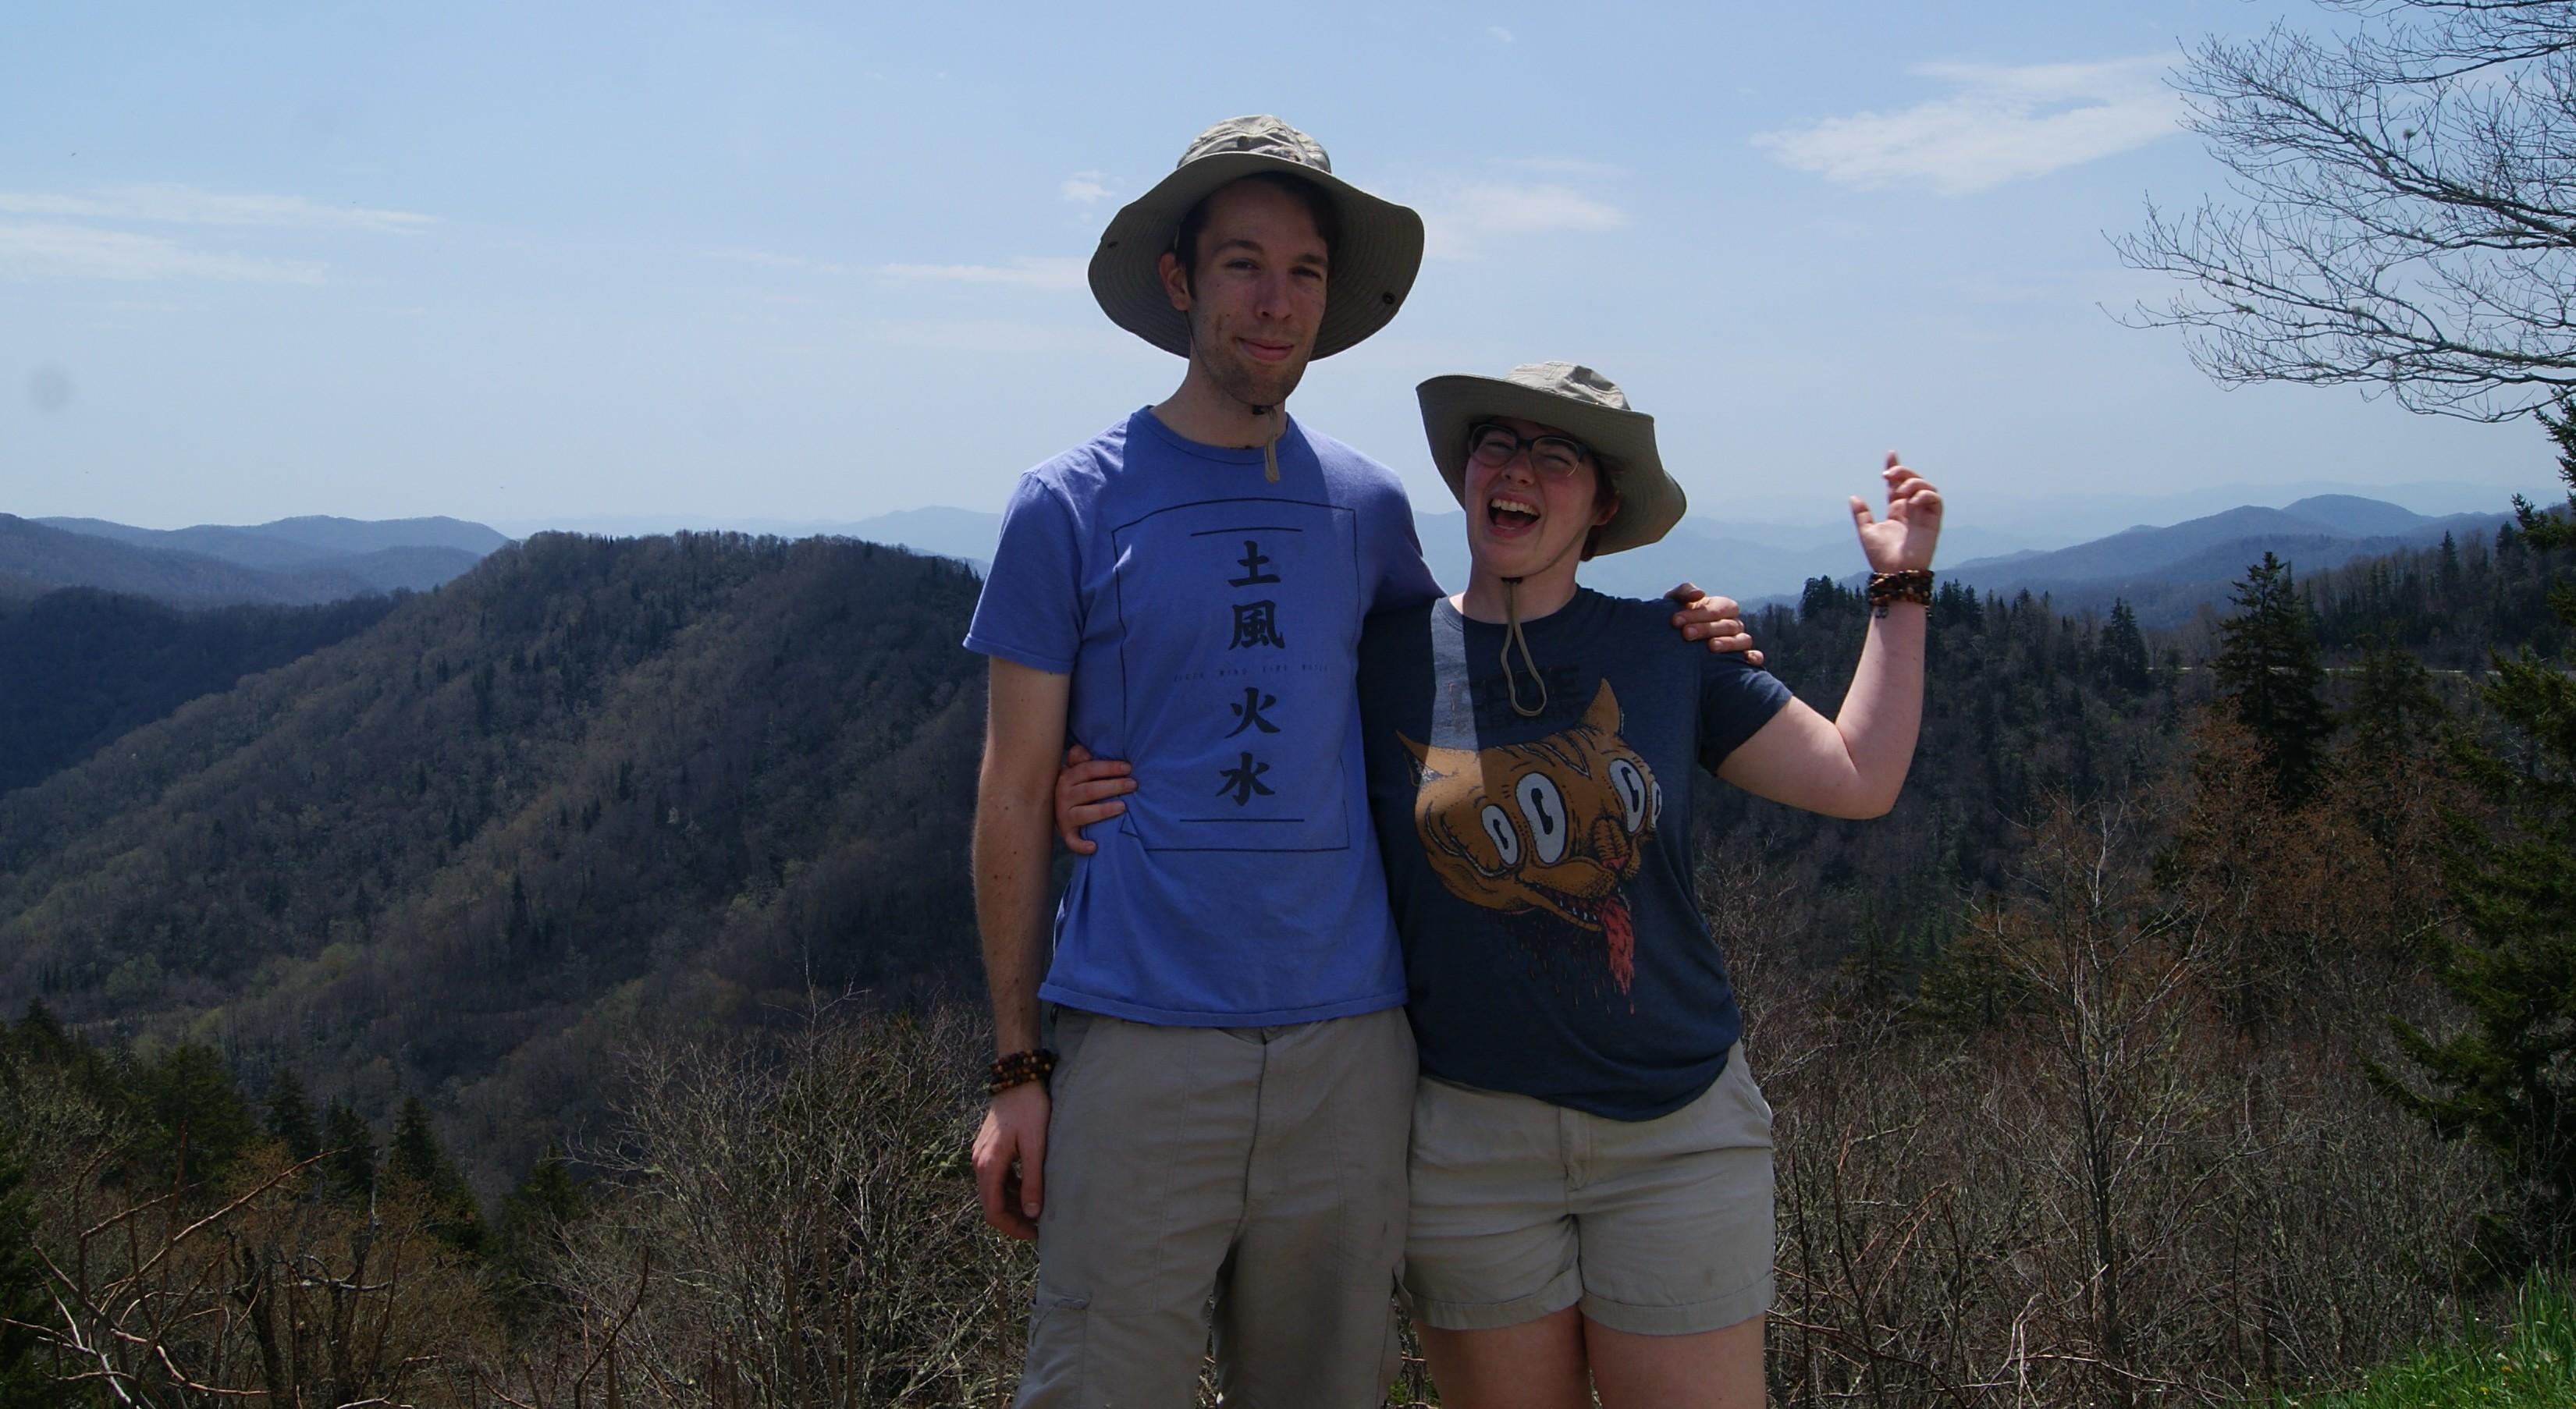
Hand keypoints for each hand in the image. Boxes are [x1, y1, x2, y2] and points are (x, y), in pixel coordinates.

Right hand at [973, 1080, 1050, 1239]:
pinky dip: (1011, 1190)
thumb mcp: (1035, 1146)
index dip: (1012, 1228)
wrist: (1018, 1078)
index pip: (993, 1210)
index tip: (1034, 1235)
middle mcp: (979, 1162)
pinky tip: (1030, 1190)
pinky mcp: (989, 1149)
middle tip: (1038, 1228)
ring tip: (1037, 1212)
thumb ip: (1033, 1180)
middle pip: (991, 1204)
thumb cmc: (1029, 1108)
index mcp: (988, 1164)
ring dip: (1013, 1205)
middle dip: (1013, 1220)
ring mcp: (981, 1155)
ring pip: (994, 1192)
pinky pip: (997, 1179)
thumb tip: (1032, 1213)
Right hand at [1054, 744, 1134, 854]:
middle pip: (1089, 790)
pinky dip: (1081, 845)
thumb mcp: (1074, 769)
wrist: (1054, 806)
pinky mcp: (1066, 832)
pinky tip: (1094, 846)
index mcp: (1067, 777)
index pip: (1089, 769)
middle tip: (1133, 785)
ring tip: (1123, 807)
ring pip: (1084, 814)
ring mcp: (1064, 815)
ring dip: (1103, 810)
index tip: (1128, 768)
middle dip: (1113, 786)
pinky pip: (1072, 841)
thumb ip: (1079, 758)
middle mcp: (1063, 795)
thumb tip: (1085, 752)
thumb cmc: (1075, 784)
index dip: (1109, 768)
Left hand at [1664, 583, 1763, 666]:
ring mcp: (1739, 641)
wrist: (1673, 644)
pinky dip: (1755, 657)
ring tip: (1711, 646)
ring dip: (1728, 643)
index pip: (1717, 609)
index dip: (1698, 614)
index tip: (1675, 621)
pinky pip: (1755, 657)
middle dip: (1706, 629)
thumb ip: (1684, 592)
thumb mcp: (1675, 602)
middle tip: (1686, 633)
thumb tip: (1700, 593)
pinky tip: (1747, 660)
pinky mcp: (1742, 658)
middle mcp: (1734, 624)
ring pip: (1743, 640)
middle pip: (1728, 625)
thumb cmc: (1677, 619)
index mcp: (1722, 607)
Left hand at [1849, 453, 1942, 573]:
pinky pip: (1936, 500)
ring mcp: (1923, 515)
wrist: (1894, 573)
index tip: (1890, 454)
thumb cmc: (1881, 557)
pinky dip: (1925, 495)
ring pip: (1927, 487)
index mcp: (1896, 511)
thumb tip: (1854, 496)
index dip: (1895, 468)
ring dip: (1914, 482)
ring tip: (1901, 491)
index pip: (1897, 484)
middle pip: (1912, 481)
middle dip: (1903, 472)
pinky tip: (1912, 501)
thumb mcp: (1866, 532)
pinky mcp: (1933, 522)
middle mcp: (1911, 510)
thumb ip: (1861, 514)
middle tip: (1888, 475)